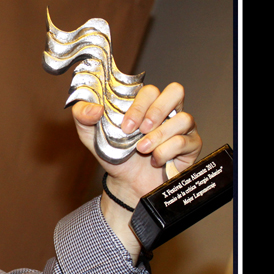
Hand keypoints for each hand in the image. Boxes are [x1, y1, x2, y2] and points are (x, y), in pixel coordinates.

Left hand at [72, 82, 201, 257]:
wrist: (126, 183)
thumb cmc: (113, 153)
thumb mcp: (90, 134)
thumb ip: (82, 115)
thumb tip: (94, 108)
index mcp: (143, 103)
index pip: (150, 90)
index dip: (139, 106)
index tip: (125, 126)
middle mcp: (165, 111)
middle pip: (175, 91)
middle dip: (156, 112)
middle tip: (140, 131)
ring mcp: (181, 127)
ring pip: (184, 118)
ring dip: (159, 136)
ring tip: (142, 150)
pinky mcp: (191, 145)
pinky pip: (186, 141)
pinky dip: (166, 152)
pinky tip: (155, 160)